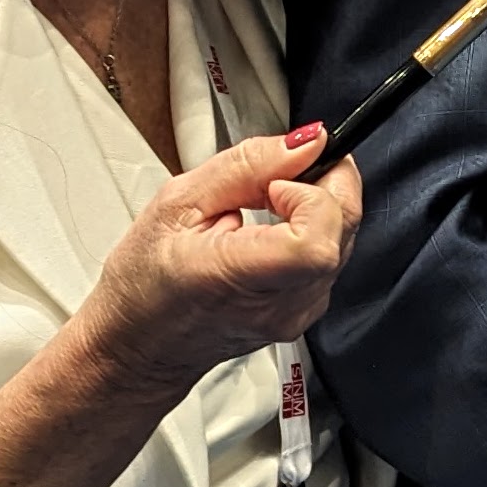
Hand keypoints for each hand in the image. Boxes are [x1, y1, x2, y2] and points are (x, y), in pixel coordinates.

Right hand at [81, 128, 363, 396]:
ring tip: (268, 203)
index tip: (277, 182)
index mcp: (235, 276)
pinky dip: (315, 229)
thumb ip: (249, 165)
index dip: (310, 194)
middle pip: (344, 231)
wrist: (140, 344)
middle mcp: (278, 305)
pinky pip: (334, 257)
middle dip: (326, 183)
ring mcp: (298, 315)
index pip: (317, 240)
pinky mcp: (306, 314)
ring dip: (319, 205)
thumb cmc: (145, 279)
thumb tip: (308, 141)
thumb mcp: (178, 201)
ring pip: (346, 239)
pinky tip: (275, 229)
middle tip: (281, 175)